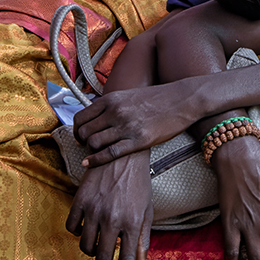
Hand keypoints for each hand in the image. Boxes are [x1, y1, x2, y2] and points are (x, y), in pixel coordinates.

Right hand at [65, 151, 152, 259]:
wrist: (122, 154)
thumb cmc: (138, 184)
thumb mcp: (146, 211)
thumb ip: (142, 240)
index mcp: (132, 222)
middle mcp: (113, 218)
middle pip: (102, 258)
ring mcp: (95, 209)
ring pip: (85, 245)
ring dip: (90, 250)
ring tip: (96, 243)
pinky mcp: (80, 200)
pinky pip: (72, 227)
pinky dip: (77, 232)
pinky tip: (84, 227)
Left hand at [74, 82, 202, 166]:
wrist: (182, 99)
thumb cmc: (157, 98)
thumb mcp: (129, 95)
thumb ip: (112, 105)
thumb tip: (96, 116)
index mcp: (111, 99)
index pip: (81, 117)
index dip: (76, 130)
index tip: (79, 136)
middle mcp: (115, 112)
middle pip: (84, 132)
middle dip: (81, 142)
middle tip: (85, 147)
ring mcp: (126, 126)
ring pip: (94, 143)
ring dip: (90, 151)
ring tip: (93, 154)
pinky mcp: (139, 140)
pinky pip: (110, 153)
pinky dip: (96, 160)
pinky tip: (89, 164)